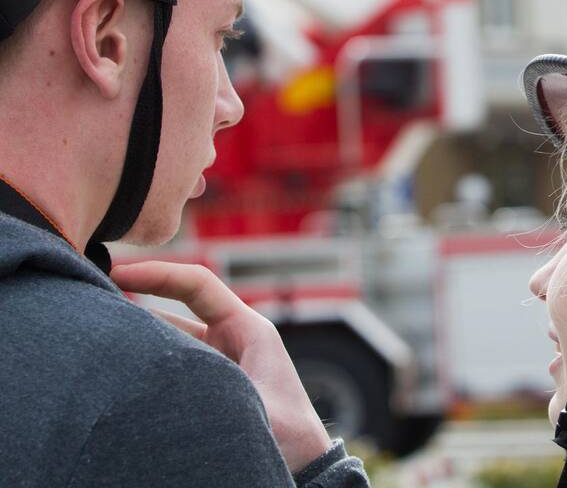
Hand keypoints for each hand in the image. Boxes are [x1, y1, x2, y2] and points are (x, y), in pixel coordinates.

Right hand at [111, 261, 332, 472]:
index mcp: (248, 329)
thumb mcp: (251, 403)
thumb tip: (159, 380)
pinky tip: (118, 362)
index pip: (197, 284)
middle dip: (139, 296)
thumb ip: (212, 385)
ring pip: (170, 333)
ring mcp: (218, 359)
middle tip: (95, 296)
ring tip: (98, 327)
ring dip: (139, 330)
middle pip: (177, 304)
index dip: (158, 273)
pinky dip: (147, 358)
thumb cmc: (289, 434)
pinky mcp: (208, 382)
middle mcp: (231, 337)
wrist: (302, 465)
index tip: (119, 271)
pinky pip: (172, 361)